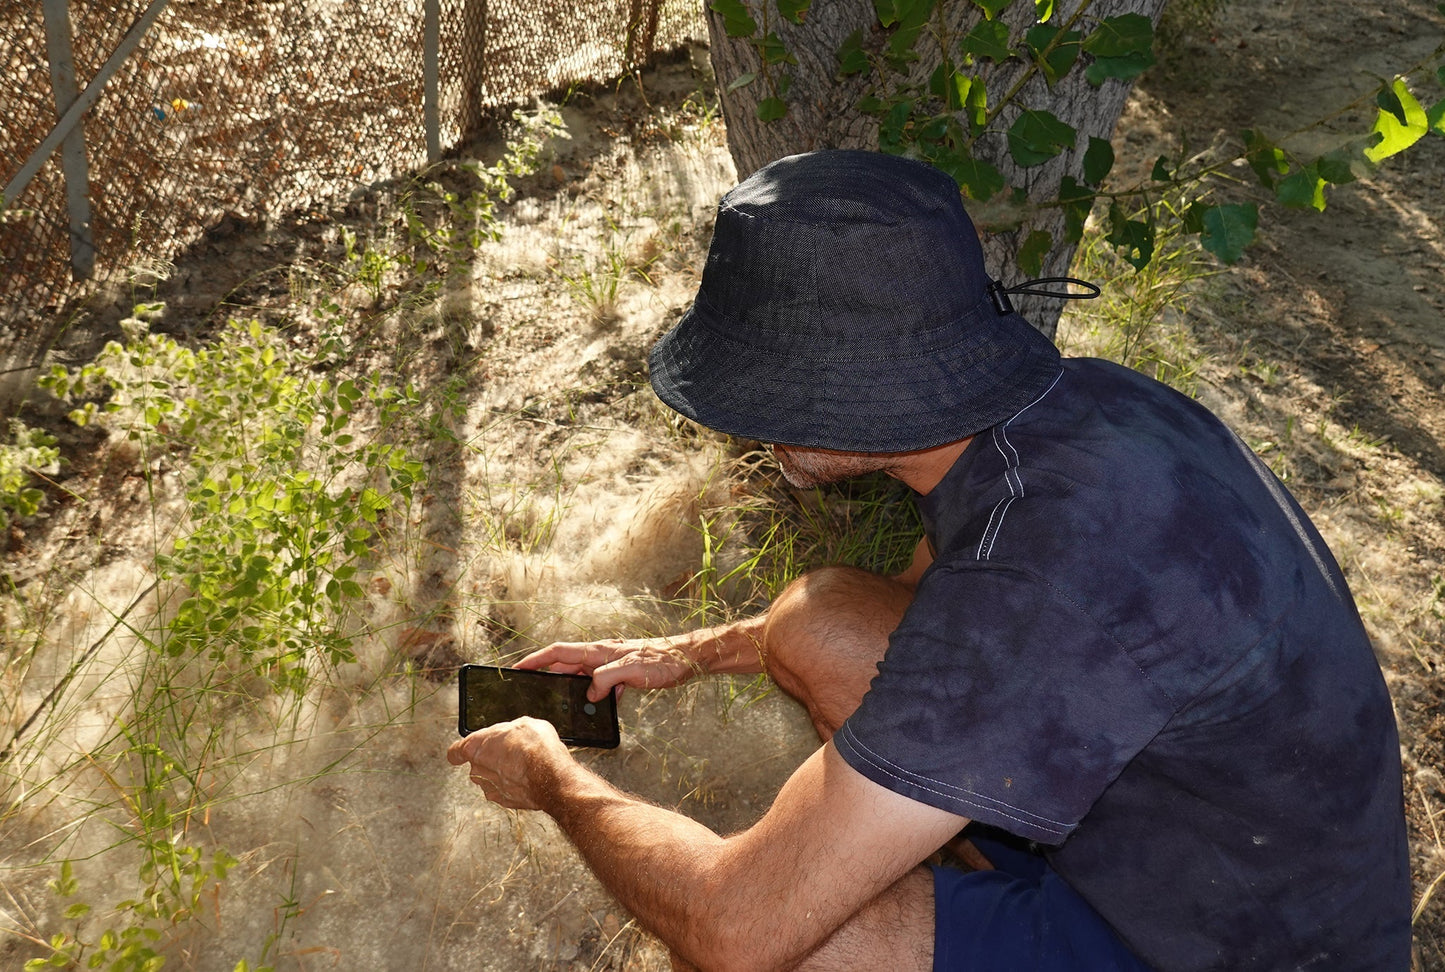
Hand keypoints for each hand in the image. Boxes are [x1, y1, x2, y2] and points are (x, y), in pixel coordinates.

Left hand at [446, 716, 571, 810]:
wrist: (551, 776)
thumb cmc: (534, 747)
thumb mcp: (523, 724)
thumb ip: (509, 732)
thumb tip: (512, 734)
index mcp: (475, 747)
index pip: (455, 752)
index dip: (461, 751)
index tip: (464, 752)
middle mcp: (477, 770)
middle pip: (478, 764)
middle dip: (492, 759)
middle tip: (511, 752)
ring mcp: (490, 788)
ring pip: (492, 779)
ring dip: (503, 773)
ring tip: (524, 765)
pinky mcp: (505, 801)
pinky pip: (505, 791)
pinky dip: (514, 786)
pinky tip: (529, 778)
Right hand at [516, 637, 699, 700]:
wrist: (688, 659)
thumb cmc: (663, 660)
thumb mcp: (632, 670)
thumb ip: (606, 679)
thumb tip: (589, 695)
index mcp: (598, 651)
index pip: (559, 652)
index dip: (536, 659)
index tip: (517, 668)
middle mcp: (601, 656)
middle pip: (566, 667)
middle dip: (548, 679)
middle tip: (532, 694)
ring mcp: (611, 665)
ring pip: (583, 679)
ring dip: (574, 691)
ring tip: (562, 707)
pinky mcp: (622, 675)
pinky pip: (601, 687)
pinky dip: (596, 698)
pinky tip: (600, 710)